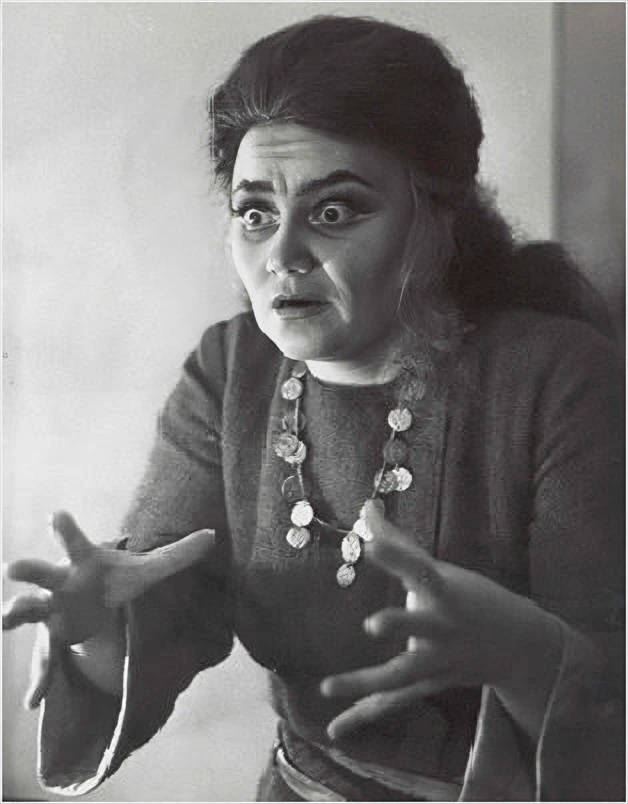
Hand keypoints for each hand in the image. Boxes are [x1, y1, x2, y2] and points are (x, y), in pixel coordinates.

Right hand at [3, 511, 215, 707]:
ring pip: (28, 610)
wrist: (97, 603)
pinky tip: (33, 700)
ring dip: (16, 613)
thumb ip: (178, 555)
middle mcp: (61, 582)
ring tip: (5, 618)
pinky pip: (42, 660)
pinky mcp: (50, 638)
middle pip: (41, 572)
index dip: (65, 527)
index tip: (56, 514)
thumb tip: (214, 535)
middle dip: (28, 570)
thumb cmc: (116, 580)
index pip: (75, 540)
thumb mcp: (148, 571)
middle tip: (12, 568)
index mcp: (84, 561)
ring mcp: (50, 610)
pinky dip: (39, 680)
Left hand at [320, 500, 557, 739]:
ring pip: (402, 675)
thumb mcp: (439, 570)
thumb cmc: (470, 598)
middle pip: (421, 626)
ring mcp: (440, 660)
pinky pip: (396, 702)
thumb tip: (365, 506)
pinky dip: (365, 716)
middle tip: (373, 624)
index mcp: (444, 591)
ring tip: (327, 688)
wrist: (520, 645)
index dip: (395, 557)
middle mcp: (443, 627)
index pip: (419, 568)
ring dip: (366, 683)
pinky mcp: (432, 684)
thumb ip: (397, 544)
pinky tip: (335, 731)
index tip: (371, 543)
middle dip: (401, 624)